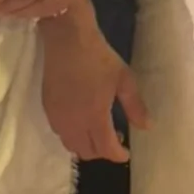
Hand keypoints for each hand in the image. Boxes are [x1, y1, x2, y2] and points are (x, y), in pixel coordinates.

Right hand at [40, 6, 150, 162]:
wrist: (67, 39)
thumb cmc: (98, 57)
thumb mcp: (124, 79)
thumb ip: (135, 106)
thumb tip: (146, 127)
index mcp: (94, 117)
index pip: (105, 149)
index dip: (117, 155)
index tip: (126, 152)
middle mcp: (73, 123)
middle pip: (86, 152)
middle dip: (102, 152)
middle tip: (114, 138)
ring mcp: (57, 117)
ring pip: (70, 145)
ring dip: (85, 145)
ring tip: (98, 130)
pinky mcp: (47, 108)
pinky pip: (59, 133)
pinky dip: (72, 135)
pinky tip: (81, 121)